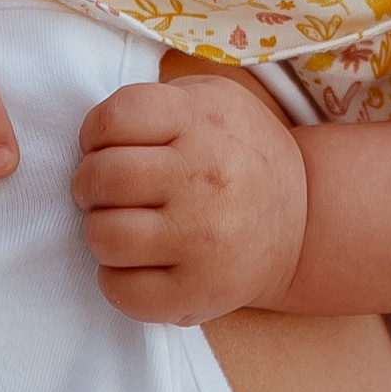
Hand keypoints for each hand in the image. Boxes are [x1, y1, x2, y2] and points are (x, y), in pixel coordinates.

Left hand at [73, 60, 309, 322]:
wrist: (301, 218)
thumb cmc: (237, 154)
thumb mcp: (211, 100)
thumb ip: (154, 102)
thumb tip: (93, 135)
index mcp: (202, 122)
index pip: (115, 118)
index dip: (94, 133)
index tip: (104, 146)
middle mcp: (204, 179)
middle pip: (103, 178)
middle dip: (89, 184)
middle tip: (105, 191)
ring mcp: (202, 239)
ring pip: (105, 236)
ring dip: (101, 231)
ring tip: (123, 225)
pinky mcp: (198, 291)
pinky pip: (122, 291)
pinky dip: (114, 279)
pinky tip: (135, 263)